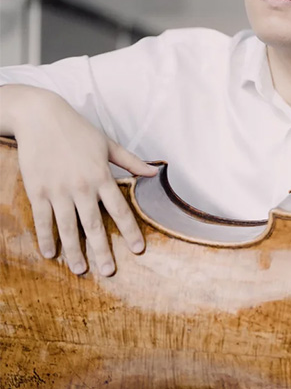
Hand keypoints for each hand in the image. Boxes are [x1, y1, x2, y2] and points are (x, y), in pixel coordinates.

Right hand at [7, 86, 156, 275]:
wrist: (40, 116)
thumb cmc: (77, 130)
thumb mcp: (108, 144)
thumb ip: (131, 161)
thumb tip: (155, 172)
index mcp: (101, 176)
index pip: (120, 209)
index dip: (130, 231)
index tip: (138, 249)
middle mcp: (82, 186)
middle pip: (94, 225)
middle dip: (103, 251)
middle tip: (110, 272)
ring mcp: (58, 190)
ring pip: (68, 227)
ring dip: (75, 251)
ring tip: (81, 270)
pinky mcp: (37, 190)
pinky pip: (43, 219)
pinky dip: (47, 238)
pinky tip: (51, 254)